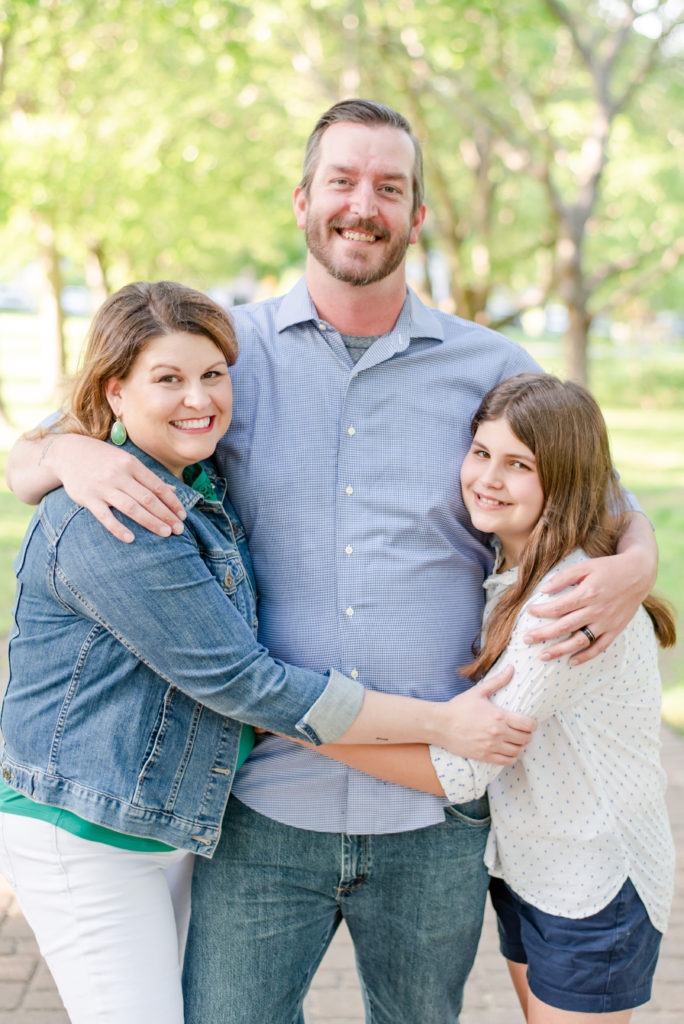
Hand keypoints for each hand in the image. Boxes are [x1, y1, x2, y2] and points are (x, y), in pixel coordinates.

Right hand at [53, 435, 185, 542]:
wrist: (68, 452)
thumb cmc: (103, 458)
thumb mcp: (126, 461)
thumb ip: (148, 477)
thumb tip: (172, 491)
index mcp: (131, 464)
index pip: (157, 487)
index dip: (172, 502)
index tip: (183, 516)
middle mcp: (119, 475)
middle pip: (148, 499)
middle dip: (166, 515)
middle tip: (179, 530)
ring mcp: (103, 487)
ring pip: (131, 508)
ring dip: (150, 522)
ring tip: (165, 533)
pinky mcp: (88, 498)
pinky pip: (105, 516)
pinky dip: (118, 528)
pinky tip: (130, 539)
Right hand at [439, 666, 535, 764]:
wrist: (440, 725)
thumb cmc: (459, 707)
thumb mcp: (478, 692)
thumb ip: (498, 681)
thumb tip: (511, 668)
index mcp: (499, 716)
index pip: (528, 725)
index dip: (532, 724)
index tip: (529, 722)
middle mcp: (498, 733)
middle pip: (525, 739)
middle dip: (527, 734)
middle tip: (523, 731)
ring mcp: (491, 747)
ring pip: (518, 751)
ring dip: (520, 746)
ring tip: (516, 740)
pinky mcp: (485, 756)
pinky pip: (507, 761)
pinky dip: (512, 757)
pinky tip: (508, 750)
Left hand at [524, 549, 652, 665]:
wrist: (638, 574)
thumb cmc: (609, 568)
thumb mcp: (585, 566)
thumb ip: (563, 577)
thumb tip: (543, 589)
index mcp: (587, 594)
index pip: (558, 607)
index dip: (541, 611)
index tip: (529, 612)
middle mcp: (596, 611)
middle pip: (564, 627)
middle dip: (543, 634)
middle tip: (526, 639)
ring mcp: (606, 623)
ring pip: (579, 641)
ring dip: (559, 650)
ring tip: (542, 656)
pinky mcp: (615, 630)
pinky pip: (599, 647)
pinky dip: (585, 656)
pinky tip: (570, 661)